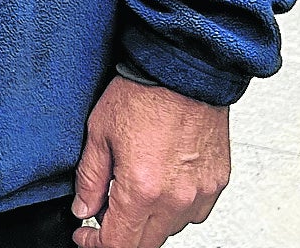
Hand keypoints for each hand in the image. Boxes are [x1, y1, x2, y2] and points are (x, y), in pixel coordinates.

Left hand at [73, 77, 229, 247]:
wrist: (184, 69)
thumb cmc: (143, 92)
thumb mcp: (99, 131)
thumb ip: (89, 177)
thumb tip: (83, 209)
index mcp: (142, 189)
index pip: (118, 244)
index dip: (95, 244)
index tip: (85, 235)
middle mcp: (175, 199)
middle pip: (145, 244)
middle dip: (121, 235)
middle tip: (104, 212)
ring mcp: (199, 195)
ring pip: (170, 230)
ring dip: (148, 221)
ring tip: (134, 190)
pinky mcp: (216, 184)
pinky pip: (193, 212)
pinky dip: (174, 207)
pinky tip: (162, 183)